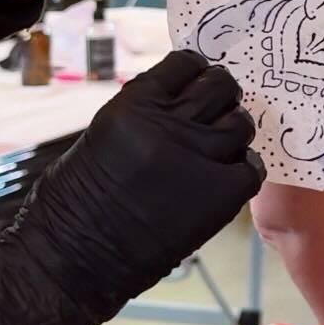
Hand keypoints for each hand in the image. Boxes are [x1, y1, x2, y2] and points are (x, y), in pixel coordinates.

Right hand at [0, 52, 264, 324]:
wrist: (71, 261)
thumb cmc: (73, 204)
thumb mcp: (104, 136)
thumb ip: (144, 115)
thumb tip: (178, 101)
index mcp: (134, 104)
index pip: (186, 62)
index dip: (195, 72)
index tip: (198, 83)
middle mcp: (169, 124)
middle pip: (221, 86)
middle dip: (221, 96)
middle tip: (216, 113)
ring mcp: (198, 158)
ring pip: (241, 124)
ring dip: (233, 134)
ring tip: (219, 151)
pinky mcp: (220, 195)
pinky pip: (252, 168)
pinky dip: (243, 171)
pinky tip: (226, 181)